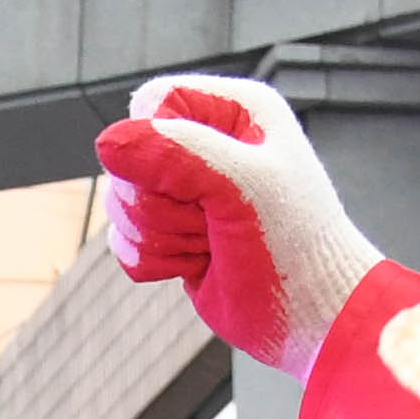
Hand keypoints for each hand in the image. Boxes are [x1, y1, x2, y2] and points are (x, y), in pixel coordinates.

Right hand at [93, 77, 384, 379]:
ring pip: (122, 203)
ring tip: (211, 244)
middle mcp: (209, 145)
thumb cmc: (295, 247)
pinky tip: (197, 265)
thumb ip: (178, 154)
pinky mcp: (173, 236)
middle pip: (130, 158)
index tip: (190, 180)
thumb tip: (107, 141)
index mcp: (236, 113)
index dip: (154, 141)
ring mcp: (188, 194)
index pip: (154, 101)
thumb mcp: (242, 187)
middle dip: (161, 203)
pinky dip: (153, 261)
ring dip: (160, 237)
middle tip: (213, 221)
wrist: (312, 318)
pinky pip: (124, 240)